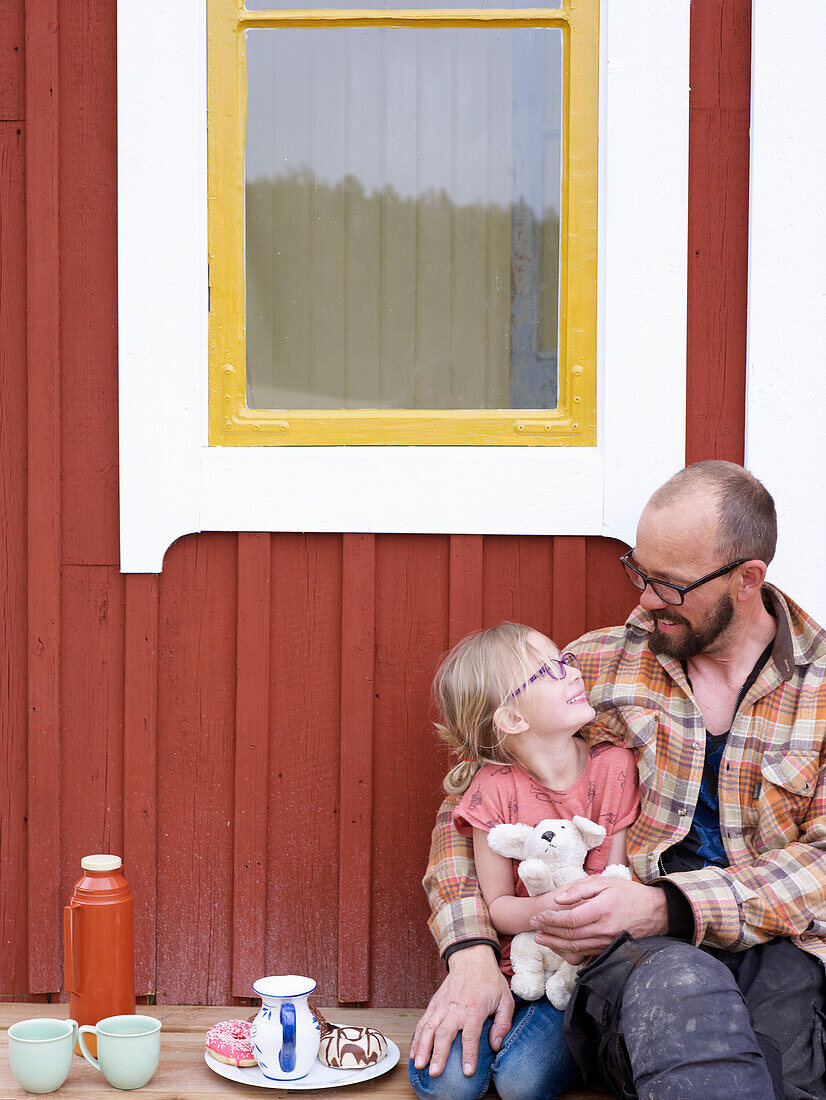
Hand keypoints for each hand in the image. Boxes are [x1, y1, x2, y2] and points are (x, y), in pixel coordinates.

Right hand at [410, 944, 513, 1076]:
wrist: (471, 957)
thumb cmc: (490, 980)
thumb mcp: (505, 1000)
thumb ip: (503, 1024)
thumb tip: (495, 1045)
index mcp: (475, 1008)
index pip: (471, 1035)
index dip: (469, 1054)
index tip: (467, 1071)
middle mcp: (456, 1008)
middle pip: (444, 1034)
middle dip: (438, 1054)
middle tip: (435, 1072)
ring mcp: (442, 1005)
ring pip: (429, 1028)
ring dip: (423, 1047)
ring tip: (419, 1064)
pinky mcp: (434, 1003)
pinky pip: (423, 1021)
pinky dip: (417, 1036)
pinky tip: (414, 1050)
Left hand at [531, 878, 667, 961]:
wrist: (656, 913)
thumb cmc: (629, 893)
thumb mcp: (605, 882)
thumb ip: (580, 890)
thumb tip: (558, 899)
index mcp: (602, 910)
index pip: (570, 919)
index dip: (551, 919)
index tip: (538, 916)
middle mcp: (604, 929)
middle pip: (570, 935)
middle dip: (548, 932)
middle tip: (533, 927)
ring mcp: (607, 942)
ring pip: (576, 947)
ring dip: (555, 944)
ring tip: (540, 938)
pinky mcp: (609, 949)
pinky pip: (585, 953)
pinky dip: (569, 950)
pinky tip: (558, 945)